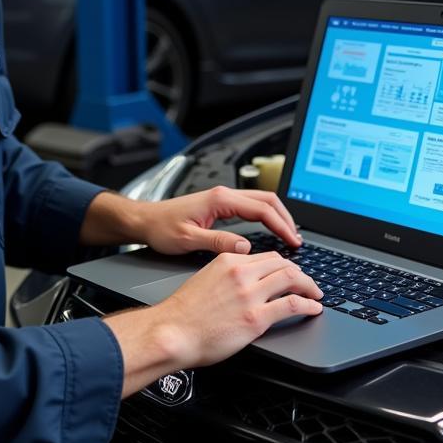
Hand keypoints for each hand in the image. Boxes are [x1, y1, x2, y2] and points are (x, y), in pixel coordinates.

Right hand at [104, 251, 323, 391]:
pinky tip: (313, 308)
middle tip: (308, 284)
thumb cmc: (183, 312)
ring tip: (316, 294)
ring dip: (309, 287)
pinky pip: (292, 305)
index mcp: (229, 261)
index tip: (290, 272)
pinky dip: (308, 305)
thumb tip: (245, 282)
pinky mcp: (256, 318)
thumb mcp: (205, 279)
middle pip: (283, 264)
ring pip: (292, 279)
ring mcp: (250, 294)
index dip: (284, 264)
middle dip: (301, 274)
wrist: (172, 332)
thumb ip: (228, 275)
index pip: (267, 256)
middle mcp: (241, 273)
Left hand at [134, 185, 300, 255]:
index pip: (261, 209)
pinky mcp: (219, 204)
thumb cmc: (162, 228)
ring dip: (277, 216)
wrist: (146, 220)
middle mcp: (223, 195)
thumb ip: (217, 243)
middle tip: (297, 240)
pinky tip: (269, 230)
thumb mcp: (188, 240)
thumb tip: (245, 248)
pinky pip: (250, 206)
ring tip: (289, 236)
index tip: (293, 242)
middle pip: (267, 200)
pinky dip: (265, 216)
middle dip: (286, 218)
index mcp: (219, 200)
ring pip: (260, 201)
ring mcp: (222, 198)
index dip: (281, 226)